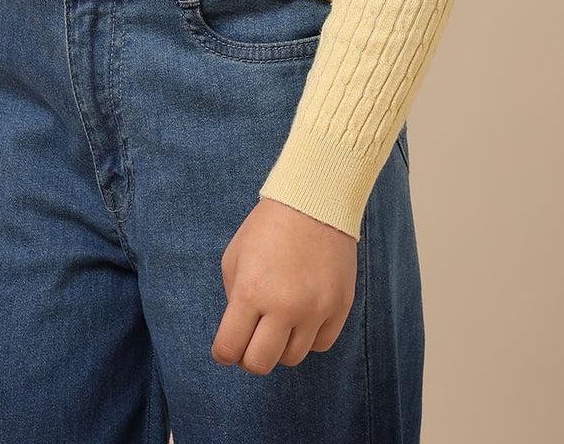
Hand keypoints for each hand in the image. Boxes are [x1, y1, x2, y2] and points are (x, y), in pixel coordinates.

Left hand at [211, 196, 356, 373]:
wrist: (315, 200)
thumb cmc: (268, 226)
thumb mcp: (235, 256)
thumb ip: (234, 298)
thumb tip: (242, 331)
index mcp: (251, 291)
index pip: (230, 348)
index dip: (224, 352)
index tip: (227, 347)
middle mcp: (284, 306)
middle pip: (260, 363)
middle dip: (249, 357)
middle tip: (250, 340)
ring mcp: (315, 309)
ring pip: (292, 358)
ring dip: (280, 346)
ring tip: (278, 322)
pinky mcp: (339, 307)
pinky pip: (320, 344)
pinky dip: (308, 337)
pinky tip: (302, 316)